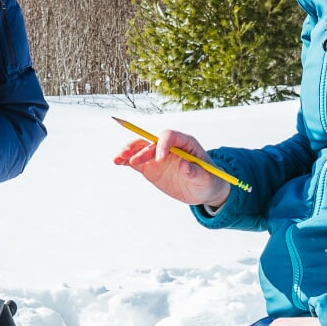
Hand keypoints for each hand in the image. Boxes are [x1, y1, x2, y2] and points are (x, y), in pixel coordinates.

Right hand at [113, 126, 229, 210]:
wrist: (203, 189)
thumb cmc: (209, 181)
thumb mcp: (207, 179)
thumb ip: (197, 172)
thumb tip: (184, 165)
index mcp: (185, 143)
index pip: (170, 136)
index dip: (163, 144)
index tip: (160, 160)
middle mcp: (169, 147)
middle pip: (151, 141)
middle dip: (141, 149)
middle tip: (134, 161)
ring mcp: (157, 156)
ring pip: (140, 148)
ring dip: (128, 151)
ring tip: (118, 159)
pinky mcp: (150, 167)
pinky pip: (135, 161)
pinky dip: (125, 160)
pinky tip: (117, 162)